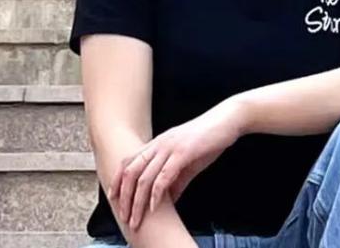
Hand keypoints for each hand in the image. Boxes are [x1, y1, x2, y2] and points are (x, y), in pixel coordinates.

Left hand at [109, 99, 244, 230]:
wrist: (226, 120)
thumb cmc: (207, 140)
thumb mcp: (187, 162)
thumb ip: (175, 180)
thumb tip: (167, 200)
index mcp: (157, 144)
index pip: (128, 161)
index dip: (117, 179)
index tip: (113, 197)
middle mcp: (159, 144)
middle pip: (131, 171)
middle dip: (124, 196)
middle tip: (122, 216)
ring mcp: (170, 147)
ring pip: (145, 177)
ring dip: (138, 201)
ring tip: (136, 218)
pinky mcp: (183, 152)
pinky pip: (164, 176)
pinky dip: (157, 193)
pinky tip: (154, 207)